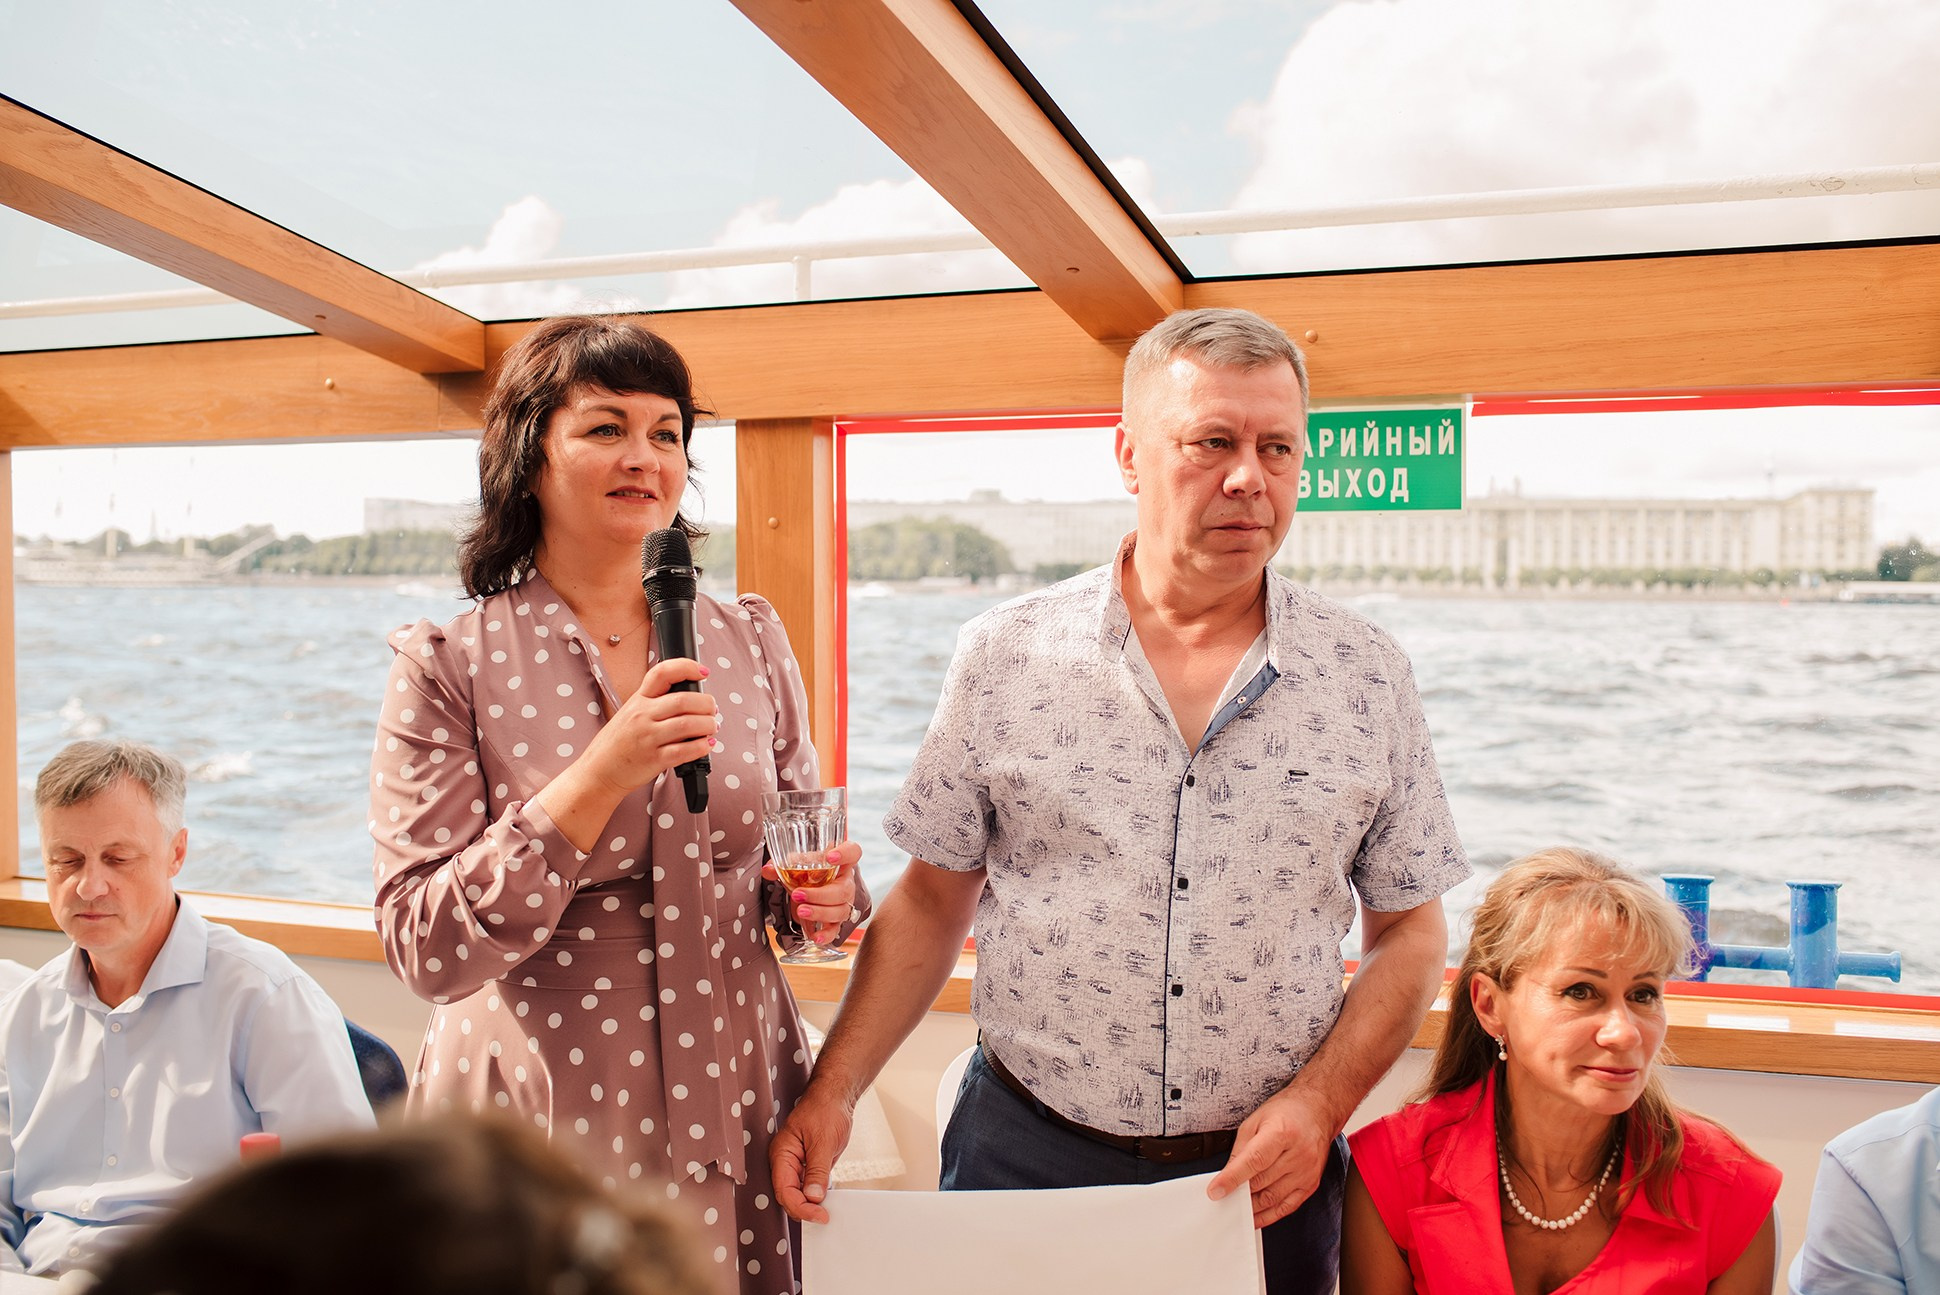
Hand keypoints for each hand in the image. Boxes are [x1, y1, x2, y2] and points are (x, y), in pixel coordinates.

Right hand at [582, 658, 719, 795]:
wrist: (598, 771)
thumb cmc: (617, 743)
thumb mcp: (630, 713)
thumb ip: (654, 703)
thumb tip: (690, 699)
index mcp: (638, 700)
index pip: (662, 673)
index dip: (687, 667)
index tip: (703, 672)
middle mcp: (643, 715)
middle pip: (684, 700)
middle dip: (707, 704)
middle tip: (713, 710)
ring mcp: (648, 737)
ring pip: (688, 724)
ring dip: (708, 725)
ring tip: (712, 727)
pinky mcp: (654, 759)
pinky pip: (684, 751)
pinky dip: (701, 747)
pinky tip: (706, 745)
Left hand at [763, 839, 861, 943]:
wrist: (808, 886)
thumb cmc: (808, 871)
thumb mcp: (797, 863)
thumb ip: (783, 864)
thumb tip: (768, 870)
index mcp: (840, 861)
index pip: (853, 852)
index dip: (845, 854)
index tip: (830, 857)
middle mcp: (846, 882)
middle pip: (844, 889)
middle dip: (820, 894)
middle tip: (798, 894)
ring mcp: (843, 902)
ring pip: (840, 910)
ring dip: (820, 912)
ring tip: (800, 911)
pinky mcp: (835, 919)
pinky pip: (836, 929)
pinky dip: (826, 934)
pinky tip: (815, 937)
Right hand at [770, 1085, 855, 1222]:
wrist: (835, 1095)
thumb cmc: (825, 1109)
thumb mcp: (823, 1141)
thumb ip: (817, 1171)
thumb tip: (813, 1197)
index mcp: (781, 1154)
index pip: (784, 1190)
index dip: (801, 1207)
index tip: (819, 1215)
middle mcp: (785, 1161)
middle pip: (788, 1195)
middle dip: (804, 1209)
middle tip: (824, 1217)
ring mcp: (796, 1163)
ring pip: (797, 1193)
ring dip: (810, 1204)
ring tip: (826, 1212)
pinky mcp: (807, 1164)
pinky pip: (807, 1186)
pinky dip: (815, 1196)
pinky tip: (826, 1201)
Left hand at [1207, 1087, 1335, 1227]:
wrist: (1318, 1111)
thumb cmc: (1287, 1112)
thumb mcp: (1256, 1121)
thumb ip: (1240, 1149)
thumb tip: (1227, 1174)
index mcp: (1282, 1132)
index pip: (1254, 1161)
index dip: (1233, 1178)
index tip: (1216, 1190)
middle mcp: (1298, 1153)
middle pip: (1262, 1182)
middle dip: (1239, 1193)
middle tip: (1222, 1198)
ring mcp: (1307, 1171)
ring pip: (1273, 1198)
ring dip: (1252, 1206)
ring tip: (1236, 1205)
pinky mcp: (1311, 1184)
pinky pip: (1288, 1206)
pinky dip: (1269, 1215)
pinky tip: (1256, 1215)